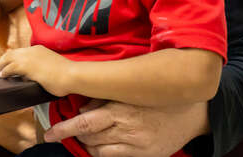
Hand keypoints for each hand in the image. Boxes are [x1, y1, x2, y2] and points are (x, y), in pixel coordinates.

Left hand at [0, 45, 71, 95]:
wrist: (72, 75)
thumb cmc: (67, 75)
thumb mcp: (52, 68)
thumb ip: (42, 70)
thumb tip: (35, 77)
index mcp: (39, 49)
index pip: (21, 52)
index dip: (13, 58)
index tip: (9, 64)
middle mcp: (33, 50)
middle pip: (12, 52)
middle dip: (4, 60)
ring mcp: (29, 57)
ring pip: (8, 58)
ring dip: (1, 65)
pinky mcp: (27, 66)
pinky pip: (10, 67)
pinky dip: (5, 71)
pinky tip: (3, 76)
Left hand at [44, 99, 208, 156]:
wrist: (192, 112)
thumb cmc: (157, 96)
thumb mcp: (129, 90)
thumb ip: (104, 98)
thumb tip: (81, 106)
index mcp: (121, 108)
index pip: (85, 122)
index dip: (64, 129)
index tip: (50, 133)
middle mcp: (127, 128)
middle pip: (89, 137)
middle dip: (73, 134)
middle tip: (65, 131)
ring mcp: (136, 145)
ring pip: (98, 150)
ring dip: (87, 143)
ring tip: (87, 135)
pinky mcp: (144, 155)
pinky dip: (101, 152)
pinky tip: (100, 144)